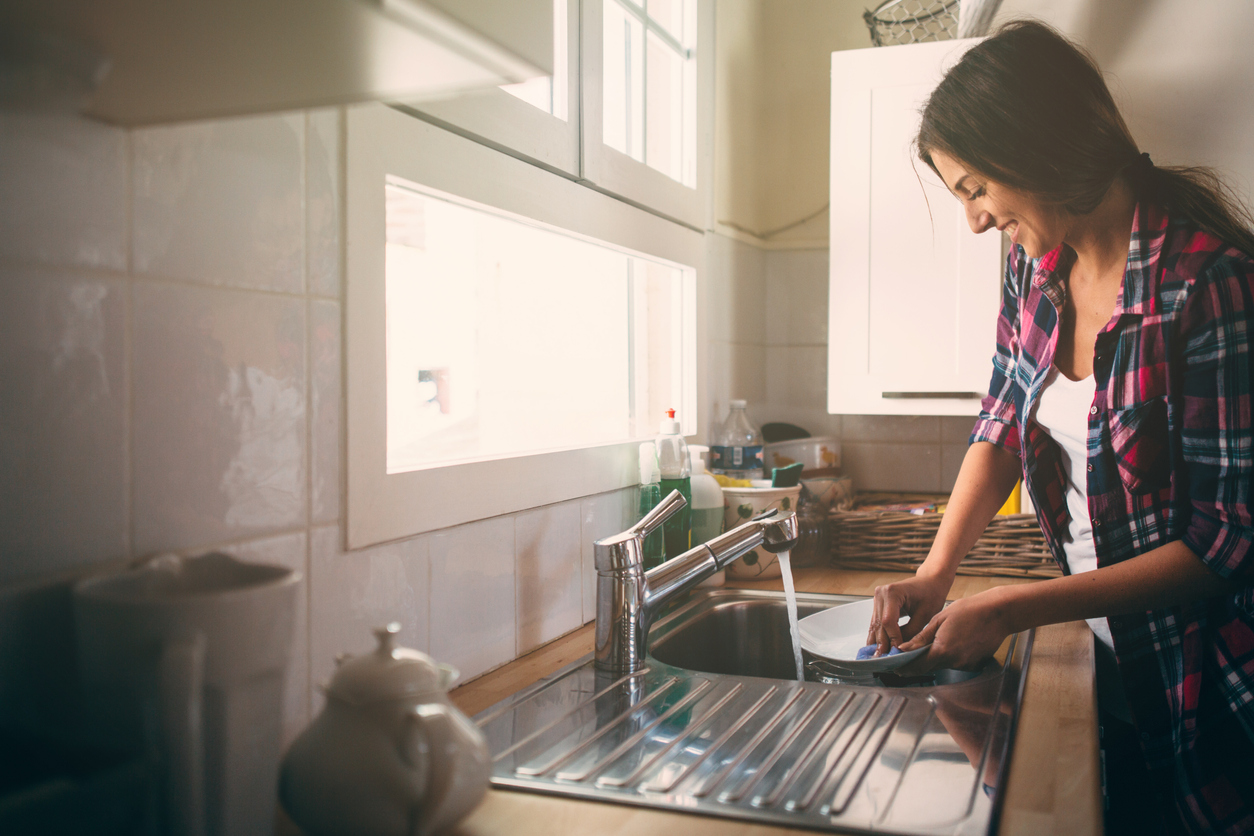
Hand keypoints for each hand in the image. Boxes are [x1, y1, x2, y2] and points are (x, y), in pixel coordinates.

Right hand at [865, 573, 950, 656]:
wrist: (929, 582)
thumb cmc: (931, 594)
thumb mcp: (926, 615)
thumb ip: (912, 632)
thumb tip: (902, 649)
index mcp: (893, 592)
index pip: (889, 621)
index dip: (892, 639)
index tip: (897, 653)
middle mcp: (881, 593)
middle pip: (879, 624)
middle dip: (882, 644)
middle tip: (884, 661)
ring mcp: (877, 598)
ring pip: (874, 625)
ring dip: (877, 642)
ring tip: (878, 659)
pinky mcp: (878, 605)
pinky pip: (876, 623)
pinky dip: (878, 636)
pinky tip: (877, 649)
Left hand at [898, 589, 1013, 672]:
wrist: (998, 613)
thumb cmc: (969, 611)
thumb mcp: (939, 619)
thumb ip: (921, 638)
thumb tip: (903, 648)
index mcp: (942, 650)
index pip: (917, 666)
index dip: (904, 667)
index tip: (894, 666)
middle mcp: (954, 662)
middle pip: (928, 668)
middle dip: (916, 663)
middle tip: (906, 655)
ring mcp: (965, 665)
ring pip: (941, 665)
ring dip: (933, 658)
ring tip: (931, 643)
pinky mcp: (973, 664)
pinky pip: (954, 663)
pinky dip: (947, 656)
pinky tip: (950, 642)